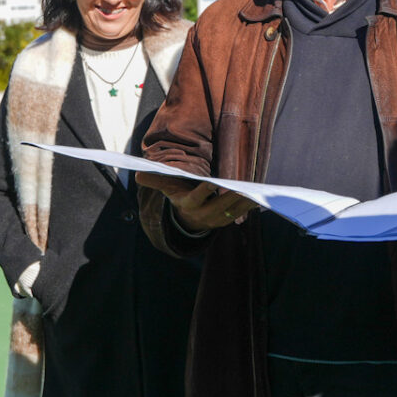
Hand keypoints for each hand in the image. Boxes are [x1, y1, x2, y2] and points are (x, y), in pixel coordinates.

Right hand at [134, 172, 257, 231]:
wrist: (188, 219)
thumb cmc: (179, 196)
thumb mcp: (168, 189)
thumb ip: (156, 180)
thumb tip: (137, 175)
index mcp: (189, 204)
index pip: (197, 196)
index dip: (205, 190)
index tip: (214, 182)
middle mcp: (203, 214)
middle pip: (219, 204)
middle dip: (232, 196)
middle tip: (243, 186)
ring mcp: (216, 219)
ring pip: (232, 210)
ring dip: (244, 202)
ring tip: (256, 191)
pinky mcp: (226, 220)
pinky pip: (239, 213)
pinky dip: (249, 206)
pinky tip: (259, 197)